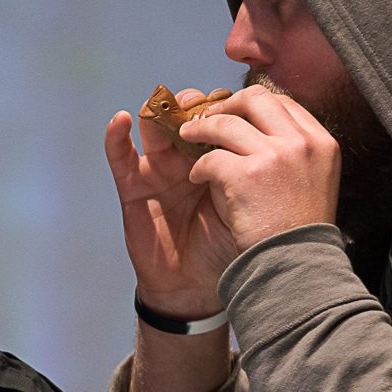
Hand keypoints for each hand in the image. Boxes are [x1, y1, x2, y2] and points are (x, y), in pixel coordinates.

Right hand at [103, 89, 240, 318]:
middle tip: (211, 109)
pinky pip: (119, 156)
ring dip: (163, 112)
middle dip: (198, 103)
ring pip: (154, 125)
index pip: (221, 115)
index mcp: (220, 156)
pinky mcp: (133, 185)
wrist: (198, 288)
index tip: (244, 107)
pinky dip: (115, 136)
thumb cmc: (227, 246)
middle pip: (187, 112)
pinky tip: (120, 120)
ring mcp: (158, 167)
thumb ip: (254, 172)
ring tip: (174, 110)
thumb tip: (275, 135)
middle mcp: (187, 155)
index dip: (229, 105)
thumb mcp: (249, 204)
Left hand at [177, 85, 339, 258]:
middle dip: (227, 104)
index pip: (285, 103)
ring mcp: (277, 156)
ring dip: (201, 128)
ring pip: (227, 122)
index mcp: (322, 143)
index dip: (255, 106)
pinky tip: (196, 177)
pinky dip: (198, 166)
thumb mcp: (314, 183)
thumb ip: (297, 154)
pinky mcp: (248, 175)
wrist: (296, 270)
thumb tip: (267, 132)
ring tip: (187, 138)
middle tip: (208, 117)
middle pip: (257, 99)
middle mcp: (303, 143)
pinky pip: (210, 156)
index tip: (236, 115)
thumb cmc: (299, 235)